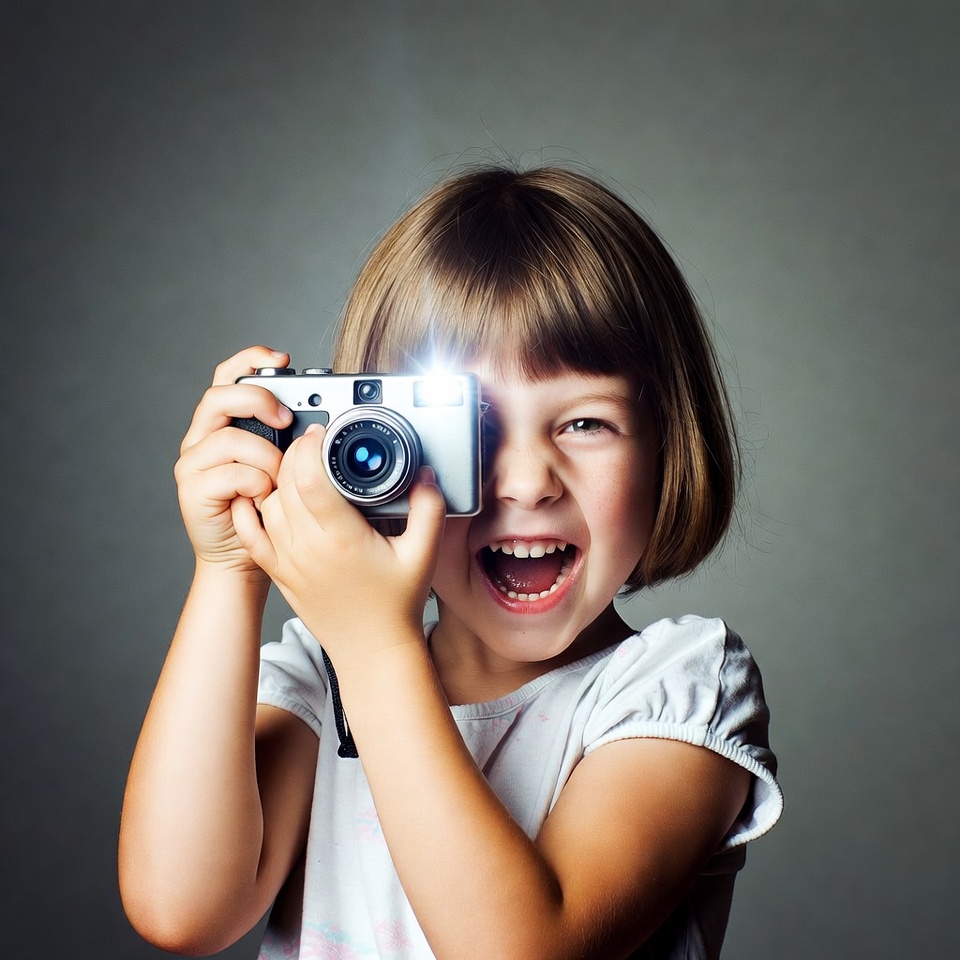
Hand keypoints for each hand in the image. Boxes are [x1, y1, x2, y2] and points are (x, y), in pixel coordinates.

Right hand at [175, 346, 292, 575]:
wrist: (242, 557)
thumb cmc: (267, 509)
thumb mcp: (284, 465)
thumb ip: (290, 438)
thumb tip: (324, 417)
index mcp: (224, 422)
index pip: (227, 376)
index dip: (250, 360)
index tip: (281, 358)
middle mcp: (203, 436)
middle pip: (219, 397)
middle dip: (258, 401)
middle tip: (287, 420)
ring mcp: (193, 462)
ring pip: (230, 440)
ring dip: (266, 458)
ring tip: (278, 479)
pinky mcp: (192, 489)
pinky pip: (230, 474)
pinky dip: (255, 484)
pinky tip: (263, 497)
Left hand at [232, 424, 446, 662]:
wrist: (371, 649)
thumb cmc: (397, 605)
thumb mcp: (424, 554)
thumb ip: (428, 508)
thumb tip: (425, 473)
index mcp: (341, 538)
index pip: (308, 477)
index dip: (310, 446)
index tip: (323, 434)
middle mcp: (307, 547)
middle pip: (284, 482)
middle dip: (296, 453)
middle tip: (315, 445)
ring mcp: (287, 560)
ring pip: (267, 501)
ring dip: (279, 478)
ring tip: (301, 470)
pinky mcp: (277, 570)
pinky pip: (251, 530)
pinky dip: (252, 507)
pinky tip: (264, 494)